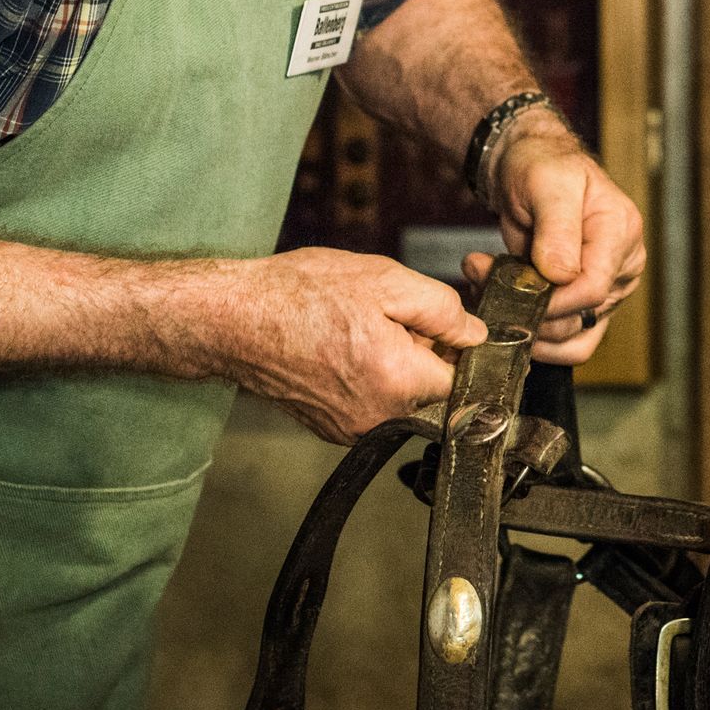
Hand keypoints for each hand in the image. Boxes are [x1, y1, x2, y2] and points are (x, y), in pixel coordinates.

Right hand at [212, 248, 487, 442]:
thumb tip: (476, 334)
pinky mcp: (332, 430)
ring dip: (396, 368)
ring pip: (402, 399)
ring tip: (360, 332)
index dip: (459, 348)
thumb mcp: (385, 280)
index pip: (463, 379)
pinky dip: (369, 380)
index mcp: (399, 380)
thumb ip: (442, 309)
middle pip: (433, 391)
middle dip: (425, 356)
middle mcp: (378, 417)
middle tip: (391, 321)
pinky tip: (343, 349)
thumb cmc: (300, 294)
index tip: (442, 327)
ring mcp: (352, 429)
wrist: (233, 319)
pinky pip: (372, 406)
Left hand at [464, 110, 645, 366]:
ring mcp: (608, 289)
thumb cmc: (541, 167)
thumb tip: (562, 275)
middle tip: (480, 278)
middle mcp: (622, 265)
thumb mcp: (546, 182)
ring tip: (487, 289)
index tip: (509, 285)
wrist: (530, 170)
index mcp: (621, 232)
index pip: (592, 288)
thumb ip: (557, 228)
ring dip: (523, 325)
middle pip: (579, 317)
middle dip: (525, 308)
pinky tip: (504, 307)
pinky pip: (566, 342)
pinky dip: (532, 336)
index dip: (549, 299)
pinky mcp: (587, 304)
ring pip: (571, 338)